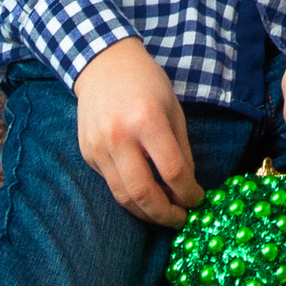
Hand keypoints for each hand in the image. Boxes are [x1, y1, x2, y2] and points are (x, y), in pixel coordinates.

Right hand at [74, 37, 200, 226]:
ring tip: (164, 214)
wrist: (104, 65)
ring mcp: (99, 147)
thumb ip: (181, 148)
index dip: (188, 192)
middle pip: (143, 193)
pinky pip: (111, 184)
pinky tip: (144, 193)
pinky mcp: (87, 154)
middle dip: (165, 215)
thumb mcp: (173, 108)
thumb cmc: (146, 83)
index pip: (172, 170)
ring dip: (146, 213)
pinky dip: (129, 195)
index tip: (198, 201)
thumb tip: (188, 185)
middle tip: (181, 220)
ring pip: (123, 197)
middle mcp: (119, 137)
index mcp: (148, 120)